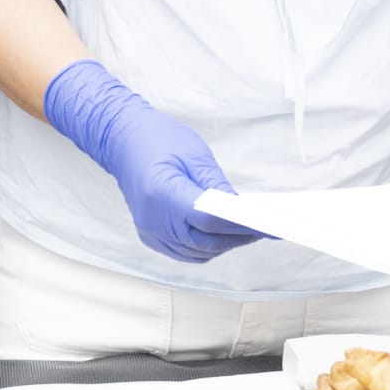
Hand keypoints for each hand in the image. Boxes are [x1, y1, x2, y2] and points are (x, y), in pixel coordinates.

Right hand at [40, 59, 260, 264]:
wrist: (120, 140)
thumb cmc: (156, 138)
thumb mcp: (194, 154)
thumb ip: (217, 186)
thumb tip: (243, 211)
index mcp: (162, 193)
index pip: (209, 219)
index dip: (242, 224)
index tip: (268, 224)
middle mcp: (153, 219)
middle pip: (205, 241)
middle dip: (239, 237)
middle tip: (267, 229)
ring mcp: (149, 231)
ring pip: (197, 252)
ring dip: (225, 244)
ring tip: (250, 231)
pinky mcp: (150, 236)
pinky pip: (185, 252)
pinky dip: (208, 247)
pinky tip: (224, 236)